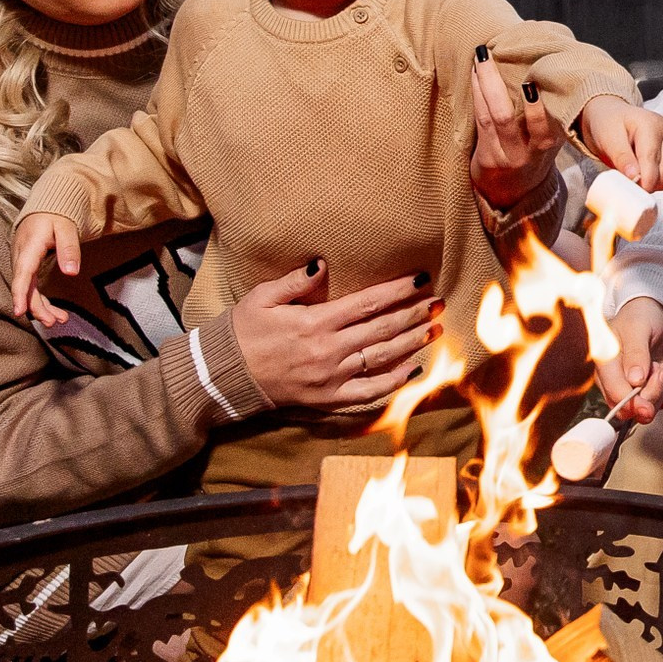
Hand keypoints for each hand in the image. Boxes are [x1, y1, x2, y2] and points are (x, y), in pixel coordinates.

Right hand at [10, 212, 82, 327]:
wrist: (44, 209)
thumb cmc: (54, 216)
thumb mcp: (66, 227)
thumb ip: (69, 248)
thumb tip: (72, 272)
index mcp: (28, 248)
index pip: (22, 274)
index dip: (19, 294)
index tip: (19, 311)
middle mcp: (21, 258)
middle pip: (24, 287)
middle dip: (37, 307)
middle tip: (54, 322)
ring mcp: (22, 265)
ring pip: (27, 290)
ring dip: (41, 307)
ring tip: (59, 320)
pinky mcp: (27, 269)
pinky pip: (30, 288)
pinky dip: (40, 301)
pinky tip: (53, 311)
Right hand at [228, 261, 445, 409]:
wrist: (223, 377)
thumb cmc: (242, 333)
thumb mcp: (261, 298)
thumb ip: (294, 281)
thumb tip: (321, 262)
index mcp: (315, 323)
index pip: (367, 303)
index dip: (398, 290)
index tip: (422, 279)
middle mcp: (328, 351)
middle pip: (383, 330)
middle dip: (414, 314)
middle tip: (438, 302)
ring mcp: (331, 378)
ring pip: (382, 359)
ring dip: (412, 343)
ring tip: (435, 328)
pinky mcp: (328, 399)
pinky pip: (369, 392)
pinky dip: (394, 381)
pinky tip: (414, 368)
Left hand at [472, 51, 561, 209]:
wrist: (515, 195)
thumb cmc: (535, 158)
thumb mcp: (550, 141)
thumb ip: (552, 118)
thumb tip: (552, 76)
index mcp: (548, 146)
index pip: (544, 125)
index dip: (537, 106)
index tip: (532, 80)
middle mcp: (526, 154)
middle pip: (507, 117)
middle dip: (495, 84)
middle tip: (488, 55)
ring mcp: (504, 156)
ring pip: (490, 117)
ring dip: (483, 84)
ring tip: (480, 59)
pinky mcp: (486, 158)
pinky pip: (480, 121)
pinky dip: (477, 95)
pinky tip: (475, 76)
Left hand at [577, 95, 662, 191]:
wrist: (611, 117)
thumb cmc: (608, 124)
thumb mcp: (608, 138)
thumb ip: (621, 157)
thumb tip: (634, 177)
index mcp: (651, 125)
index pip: (652, 159)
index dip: (643, 180)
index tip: (631, 192)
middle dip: (650, 183)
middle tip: (630, 186)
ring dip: (653, 184)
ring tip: (634, 177)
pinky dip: (655, 181)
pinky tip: (641, 175)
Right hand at [594, 296, 662, 423]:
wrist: (658, 313)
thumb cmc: (641, 316)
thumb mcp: (638, 329)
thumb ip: (636, 354)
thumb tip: (634, 381)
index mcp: (605, 362)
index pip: (612, 391)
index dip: (630, 402)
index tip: (647, 404)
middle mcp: (614, 379)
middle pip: (629, 407)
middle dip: (650, 395)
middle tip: (661, 371)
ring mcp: (632, 387)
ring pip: (647, 409)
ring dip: (661, 392)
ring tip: (662, 369)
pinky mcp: (649, 389)